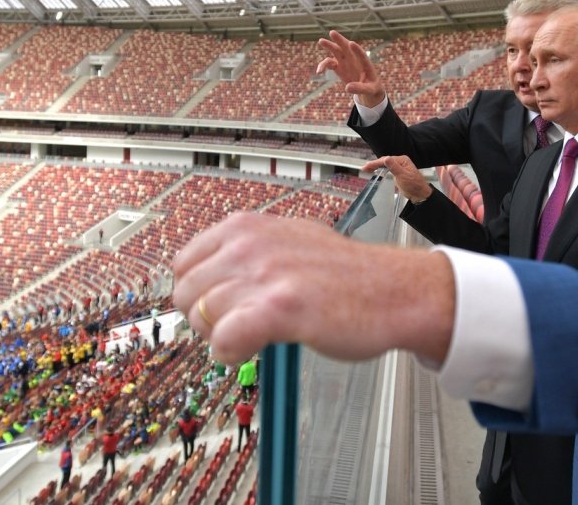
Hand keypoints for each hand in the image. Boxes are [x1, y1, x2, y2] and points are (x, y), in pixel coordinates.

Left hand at [172, 212, 455, 364]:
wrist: (394, 291)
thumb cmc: (347, 274)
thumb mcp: (287, 240)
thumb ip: (246, 252)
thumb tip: (205, 274)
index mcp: (246, 226)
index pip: (183, 264)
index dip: (196, 293)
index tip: (218, 308)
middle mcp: (249, 244)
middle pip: (186, 294)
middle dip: (205, 319)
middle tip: (238, 327)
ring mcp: (263, 274)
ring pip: (204, 318)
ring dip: (222, 338)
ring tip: (254, 337)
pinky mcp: (279, 307)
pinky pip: (225, 339)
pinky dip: (230, 353)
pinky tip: (252, 350)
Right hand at [317, 30, 385, 107]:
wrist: (367, 88)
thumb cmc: (371, 88)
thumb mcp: (369, 90)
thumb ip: (360, 88)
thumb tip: (347, 88)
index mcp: (366, 64)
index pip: (362, 55)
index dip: (357, 50)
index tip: (351, 43)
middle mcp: (355, 59)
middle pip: (347, 47)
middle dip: (340, 40)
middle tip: (332, 32)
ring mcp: (346, 62)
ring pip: (336, 51)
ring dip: (329, 46)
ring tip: (321, 41)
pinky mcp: (338, 67)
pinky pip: (329, 64)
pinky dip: (323, 65)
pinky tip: (319, 72)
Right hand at [363, 156, 431, 203]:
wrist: (419, 194)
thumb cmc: (414, 185)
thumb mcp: (403, 176)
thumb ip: (394, 167)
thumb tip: (386, 159)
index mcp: (402, 160)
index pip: (386, 160)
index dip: (376, 163)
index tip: (367, 166)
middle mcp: (400, 162)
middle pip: (384, 161)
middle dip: (374, 164)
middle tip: (364, 168)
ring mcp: (399, 167)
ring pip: (385, 165)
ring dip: (376, 166)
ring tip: (366, 169)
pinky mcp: (397, 173)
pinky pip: (387, 169)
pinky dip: (380, 170)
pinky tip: (375, 171)